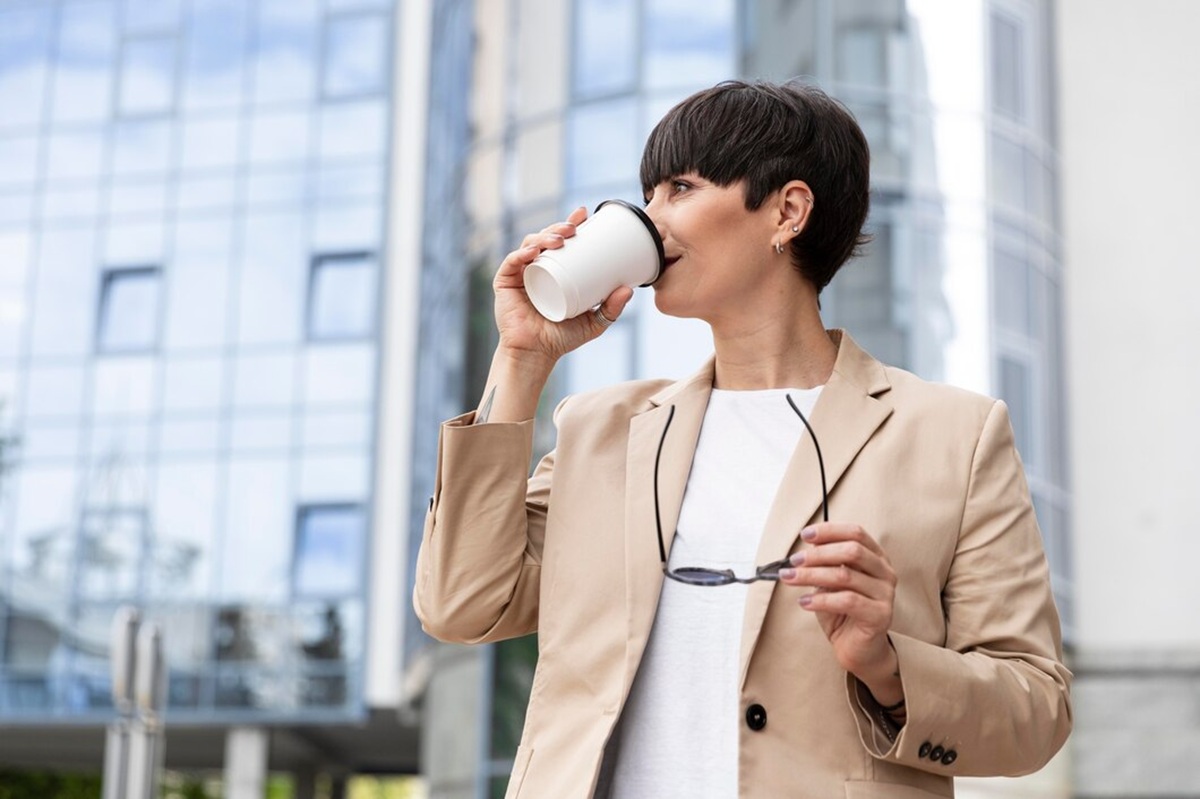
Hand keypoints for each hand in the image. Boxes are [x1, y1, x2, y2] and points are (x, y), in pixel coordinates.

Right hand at [493, 206, 633, 368]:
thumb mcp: (594, 322)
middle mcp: (535, 268)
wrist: (536, 355)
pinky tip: (534, 250)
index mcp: (553, 270)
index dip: (570, 223)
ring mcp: (519, 274)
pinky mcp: (505, 283)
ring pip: (529, 244)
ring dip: (544, 236)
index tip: (585, 213)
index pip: (561, 241)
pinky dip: (521, 253)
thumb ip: (611, 308)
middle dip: (558, 226)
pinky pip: (512, 262)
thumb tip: (629, 289)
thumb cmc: (561, 338)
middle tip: (574, 227)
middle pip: (545, 238)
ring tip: (560, 238)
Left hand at [780, 523, 901, 702]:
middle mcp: (885, 572)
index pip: (856, 533)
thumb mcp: (830, 583)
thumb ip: (824, 565)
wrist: (857, 649)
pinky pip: (847, 600)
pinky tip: (805, 601)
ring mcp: (885, 594)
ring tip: (790, 578)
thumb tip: (803, 550)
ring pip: (845, 576)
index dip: (830, 531)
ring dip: (812, 575)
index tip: (805, 535)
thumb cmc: (842, 612)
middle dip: (818, 554)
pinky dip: (821, 599)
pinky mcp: (880, 615)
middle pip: (852, 551)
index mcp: (876, 558)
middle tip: (794, 561)